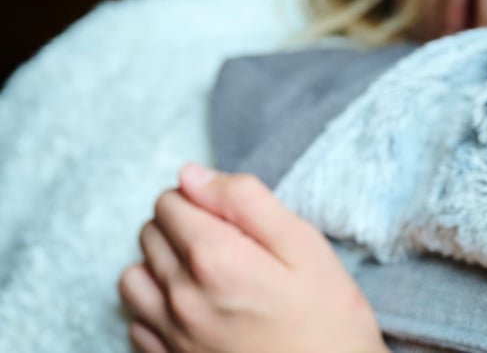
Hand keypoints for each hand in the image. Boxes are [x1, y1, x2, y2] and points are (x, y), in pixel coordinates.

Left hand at [119, 165, 386, 352]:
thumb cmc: (330, 318)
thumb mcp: (305, 245)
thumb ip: (246, 200)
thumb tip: (192, 174)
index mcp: (214, 258)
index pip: (170, 200)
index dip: (200, 196)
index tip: (233, 214)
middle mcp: (181, 296)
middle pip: (150, 233)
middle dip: (182, 224)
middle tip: (230, 240)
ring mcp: (171, 335)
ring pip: (134, 276)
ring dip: (161, 263)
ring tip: (206, 271)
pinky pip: (137, 322)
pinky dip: (156, 306)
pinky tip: (194, 307)